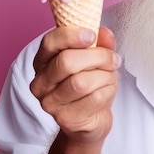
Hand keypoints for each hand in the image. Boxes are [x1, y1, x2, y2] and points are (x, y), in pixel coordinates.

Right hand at [30, 26, 119, 144]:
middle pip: (67, 62)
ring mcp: (50, 103)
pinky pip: (94, 98)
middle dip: (98, 57)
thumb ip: (100, 43)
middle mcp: (41, 82)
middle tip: (112, 59)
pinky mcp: (66, 119)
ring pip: (82, 82)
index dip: (71, 36)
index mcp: (43, 62)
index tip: (91, 35)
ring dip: (105, 76)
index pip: (49, 43)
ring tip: (110, 76)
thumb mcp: (95, 59)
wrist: (90, 121)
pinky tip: (107, 91)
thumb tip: (104, 32)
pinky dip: (108, 91)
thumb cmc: (90, 86)